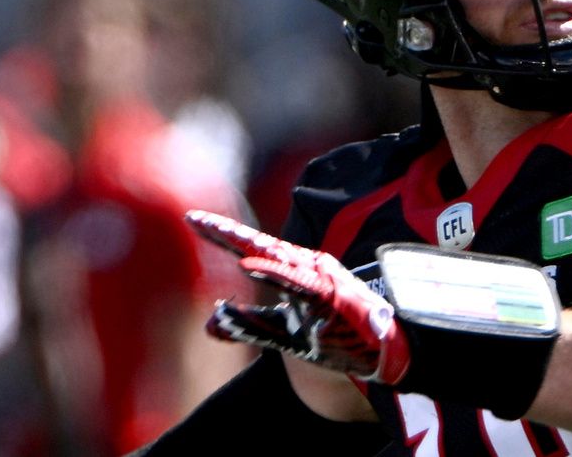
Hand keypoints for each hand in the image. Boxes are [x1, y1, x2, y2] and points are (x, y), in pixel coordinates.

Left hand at [185, 210, 409, 383]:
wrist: (380, 353)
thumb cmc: (335, 336)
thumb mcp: (284, 333)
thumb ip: (249, 326)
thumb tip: (208, 324)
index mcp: (294, 271)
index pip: (252, 249)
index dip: (222, 235)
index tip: (192, 219)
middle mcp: (305, 267)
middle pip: (260, 246)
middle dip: (227, 232)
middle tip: (194, 218)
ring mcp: (319, 279)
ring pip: (277, 258)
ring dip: (247, 244)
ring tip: (216, 233)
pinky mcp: (331, 295)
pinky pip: (298, 282)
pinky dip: (273, 271)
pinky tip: (248, 264)